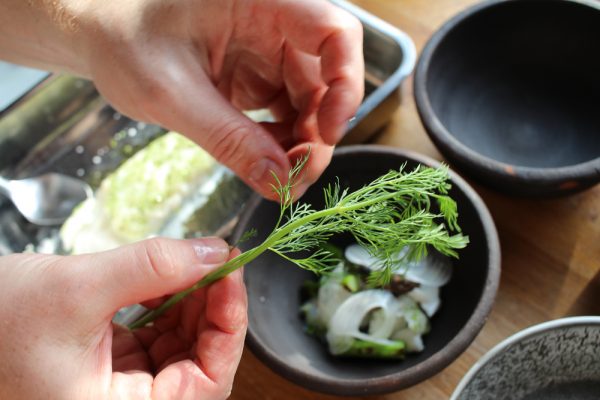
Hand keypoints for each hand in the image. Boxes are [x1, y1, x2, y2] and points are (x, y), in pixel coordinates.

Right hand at [0, 238, 246, 399]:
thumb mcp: (78, 289)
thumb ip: (153, 267)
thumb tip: (215, 252)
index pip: (208, 381)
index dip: (229, 327)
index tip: (232, 275)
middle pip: (199, 362)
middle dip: (212, 308)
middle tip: (217, 262)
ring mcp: (119, 386)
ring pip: (180, 347)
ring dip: (191, 302)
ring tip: (189, 264)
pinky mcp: (112, 364)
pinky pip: (158, 336)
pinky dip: (167, 303)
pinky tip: (165, 277)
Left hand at [76, 0, 363, 198]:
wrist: (99, 36)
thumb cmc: (122, 39)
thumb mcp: (169, 92)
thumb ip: (227, 138)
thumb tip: (277, 183)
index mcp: (261, 3)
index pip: (336, 32)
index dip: (346, 82)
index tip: (327, 130)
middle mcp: (274, 26)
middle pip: (327, 80)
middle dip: (317, 133)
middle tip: (295, 179)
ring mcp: (267, 54)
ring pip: (309, 105)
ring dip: (300, 146)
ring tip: (276, 180)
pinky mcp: (256, 78)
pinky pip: (284, 116)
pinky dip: (279, 146)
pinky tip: (261, 165)